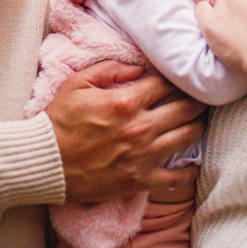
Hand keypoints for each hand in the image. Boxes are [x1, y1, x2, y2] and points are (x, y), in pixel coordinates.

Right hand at [45, 60, 205, 202]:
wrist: (45, 161)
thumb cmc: (59, 120)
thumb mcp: (77, 83)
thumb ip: (110, 69)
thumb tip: (139, 67)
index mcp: (126, 101)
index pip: (165, 84)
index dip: (175, 79)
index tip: (180, 79)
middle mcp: (140, 127)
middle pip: (185, 108)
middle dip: (196, 100)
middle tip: (201, 97)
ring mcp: (142, 155)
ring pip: (187, 137)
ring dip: (197, 127)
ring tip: (198, 122)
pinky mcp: (139, 180)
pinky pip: (174, 179)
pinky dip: (187, 172)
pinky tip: (192, 166)